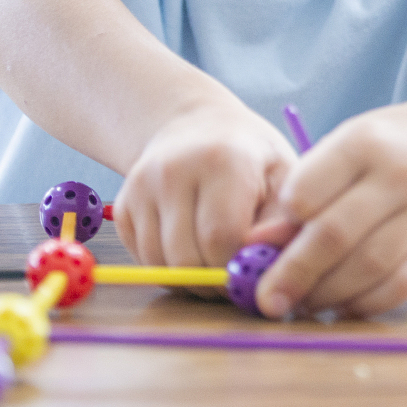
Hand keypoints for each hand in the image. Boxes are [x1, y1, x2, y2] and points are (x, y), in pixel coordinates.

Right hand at [114, 96, 297, 268]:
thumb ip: (281, 224)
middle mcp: (173, 170)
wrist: (197, 126)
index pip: (221, 237)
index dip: (236, 266)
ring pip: (159, 265)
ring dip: (189, 280)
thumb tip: (266, 268)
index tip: (252, 269)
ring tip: (213, 263)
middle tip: (232, 275)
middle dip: (212, 280)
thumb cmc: (250, 156)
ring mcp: (141, 187)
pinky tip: (189, 249)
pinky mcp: (123, 205)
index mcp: (221, 159)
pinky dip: (166, 268)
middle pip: (185, 258)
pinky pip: (142, 259)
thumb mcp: (283, 176)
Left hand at [253, 94, 406, 318]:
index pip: (307, 191)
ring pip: (368, 266)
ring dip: (327, 295)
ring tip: (301, 303)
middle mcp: (401, 173)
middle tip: (267, 299)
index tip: (259, 250)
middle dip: (294, 274)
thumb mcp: (345, 149)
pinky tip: (342, 304)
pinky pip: (401, 285)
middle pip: (335, 234)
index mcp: (364, 142)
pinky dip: (365, 303)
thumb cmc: (389, 149)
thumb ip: (304, 190)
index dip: (279, 227)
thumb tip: (259, 243)